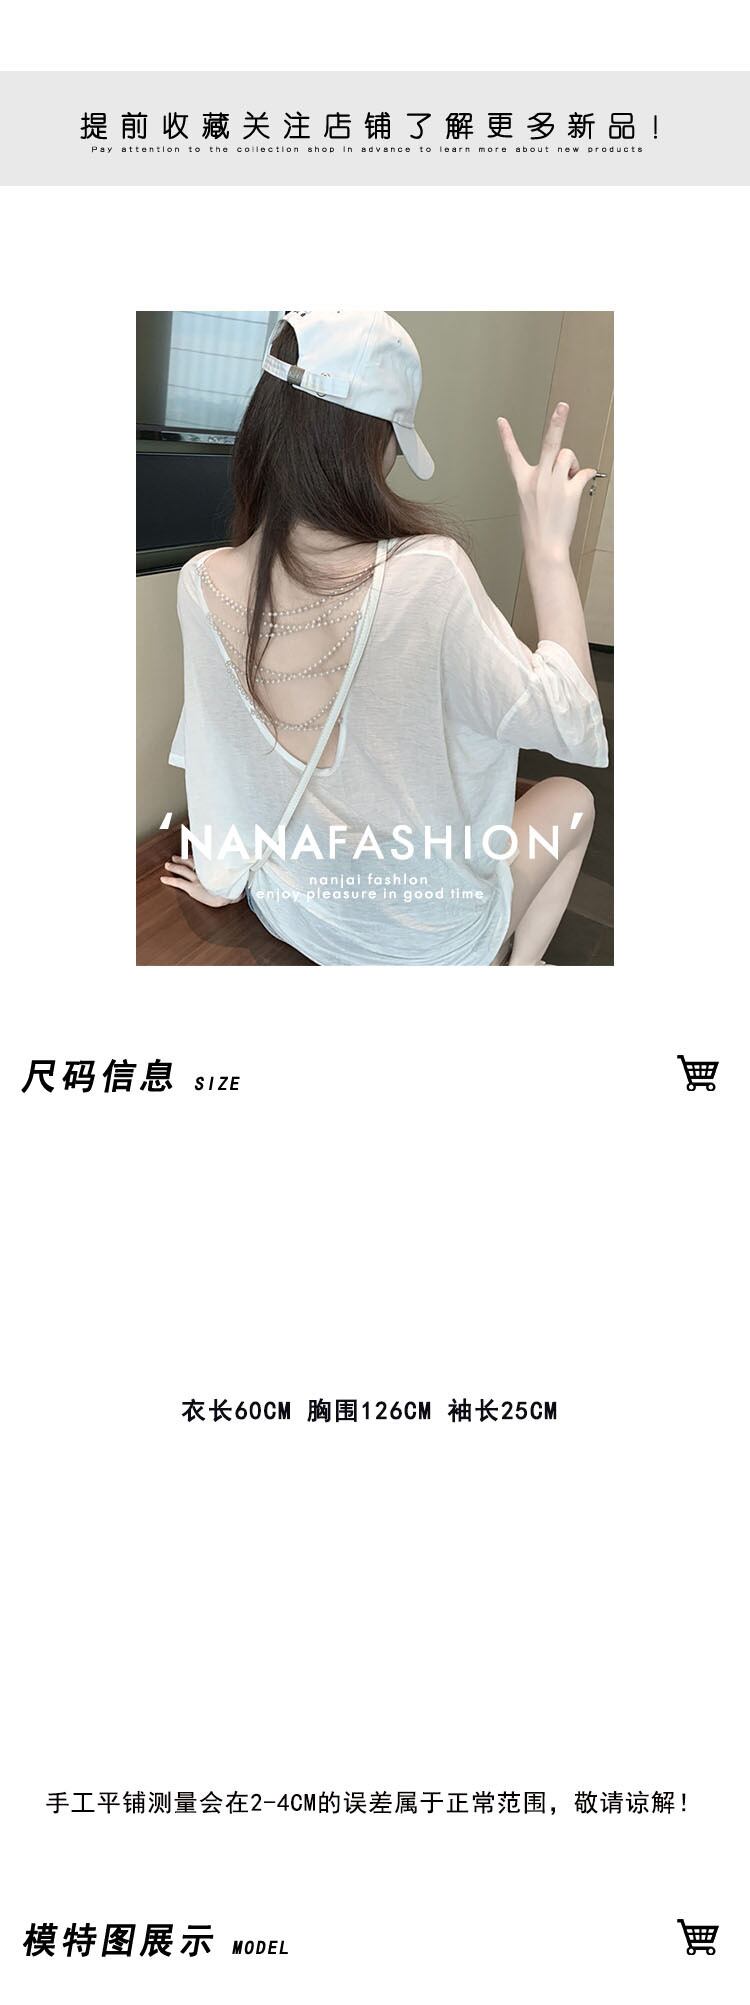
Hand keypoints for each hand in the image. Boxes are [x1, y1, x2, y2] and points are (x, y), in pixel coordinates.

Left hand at [160, 856, 237, 906]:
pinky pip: (179, 882)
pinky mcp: (192, 888)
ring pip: (182, 870)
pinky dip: (170, 880)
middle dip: (181, 859)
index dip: (194, 856)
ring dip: (174, 866)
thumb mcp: (234, 877)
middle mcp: (203, 871)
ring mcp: (197, 879)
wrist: (229, 895)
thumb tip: (239, 869)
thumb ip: (233, 872)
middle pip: (190, 862)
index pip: (201, 859)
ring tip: (167, 864)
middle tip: (174, 857)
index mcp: (212, 867)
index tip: (189, 854)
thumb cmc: (234, 887)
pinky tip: (163, 879)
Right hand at [497, 402, 598, 566]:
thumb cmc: (537, 529)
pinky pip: (585, 472)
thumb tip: (564, 469)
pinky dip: (586, 476)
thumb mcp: (530, 503)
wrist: (544, 548)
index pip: (512, 455)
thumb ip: (542, 482)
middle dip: (558, 421)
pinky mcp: (570, 490)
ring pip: (569, 455)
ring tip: (570, 479)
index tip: (501, 421)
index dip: (506, 436)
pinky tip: (582, 484)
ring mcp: (554, 483)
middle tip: (563, 406)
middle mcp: (538, 478)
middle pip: (550, 443)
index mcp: (523, 481)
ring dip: (574, 464)